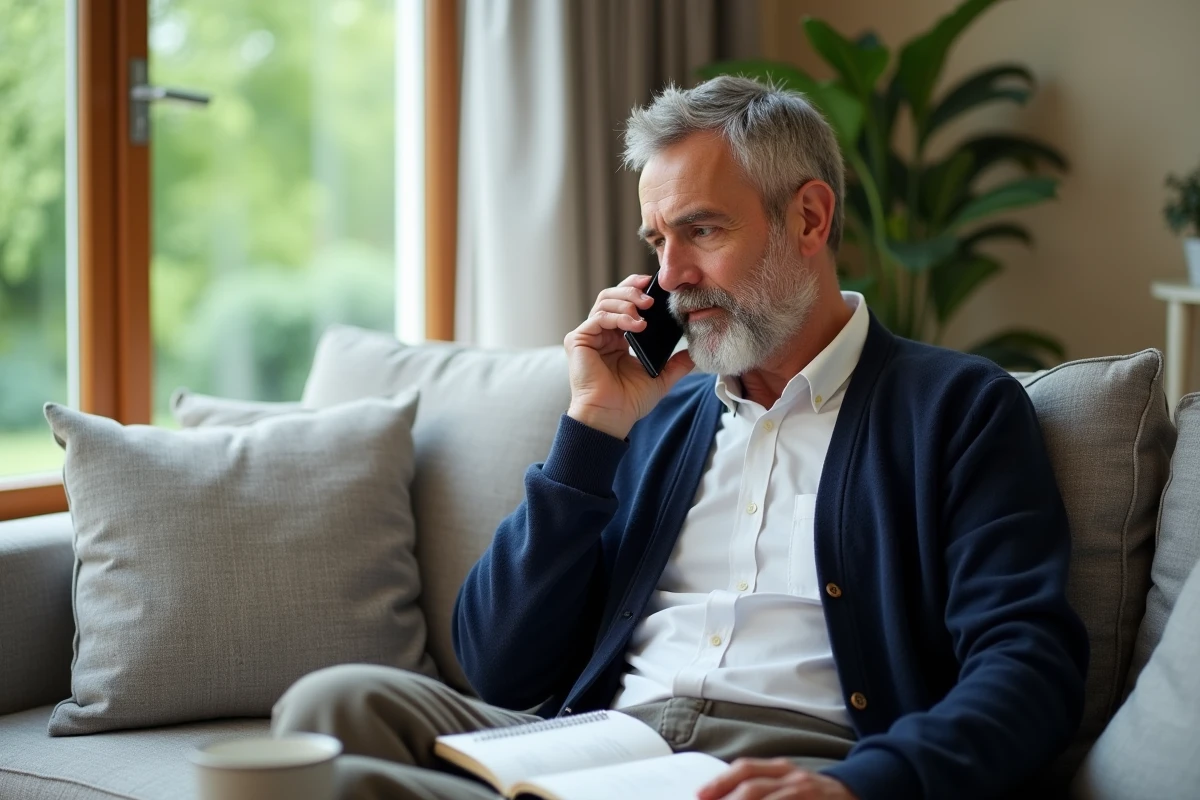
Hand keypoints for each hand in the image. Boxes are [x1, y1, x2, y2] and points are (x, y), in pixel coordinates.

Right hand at [563, 273, 694, 438]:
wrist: (611, 416)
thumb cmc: (629, 401)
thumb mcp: (660, 378)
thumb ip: (676, 364)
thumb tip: (694, 353)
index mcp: (617, 338)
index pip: (624, 303)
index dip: (637, 290)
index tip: (655, 287)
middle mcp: (601, 333)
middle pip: (612, 295)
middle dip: (633, 291)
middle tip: (651, 299)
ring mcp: (589, 335)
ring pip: (605, 301)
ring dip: (627, 302)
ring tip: (645, 312)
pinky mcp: (578, 340)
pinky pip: (598, 317)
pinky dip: (618, 316)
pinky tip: (636, 325)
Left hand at [697, 758, 857, 799]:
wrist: (860, 793)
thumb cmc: (814, 793)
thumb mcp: (788, 783)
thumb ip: (763, 787)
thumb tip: (720, 796)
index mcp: (782, 769)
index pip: (747, 769)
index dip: (721, 781)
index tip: (700, 794)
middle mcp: (794, 778)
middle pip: (754, 787)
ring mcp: (808, 793)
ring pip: (770, 799)